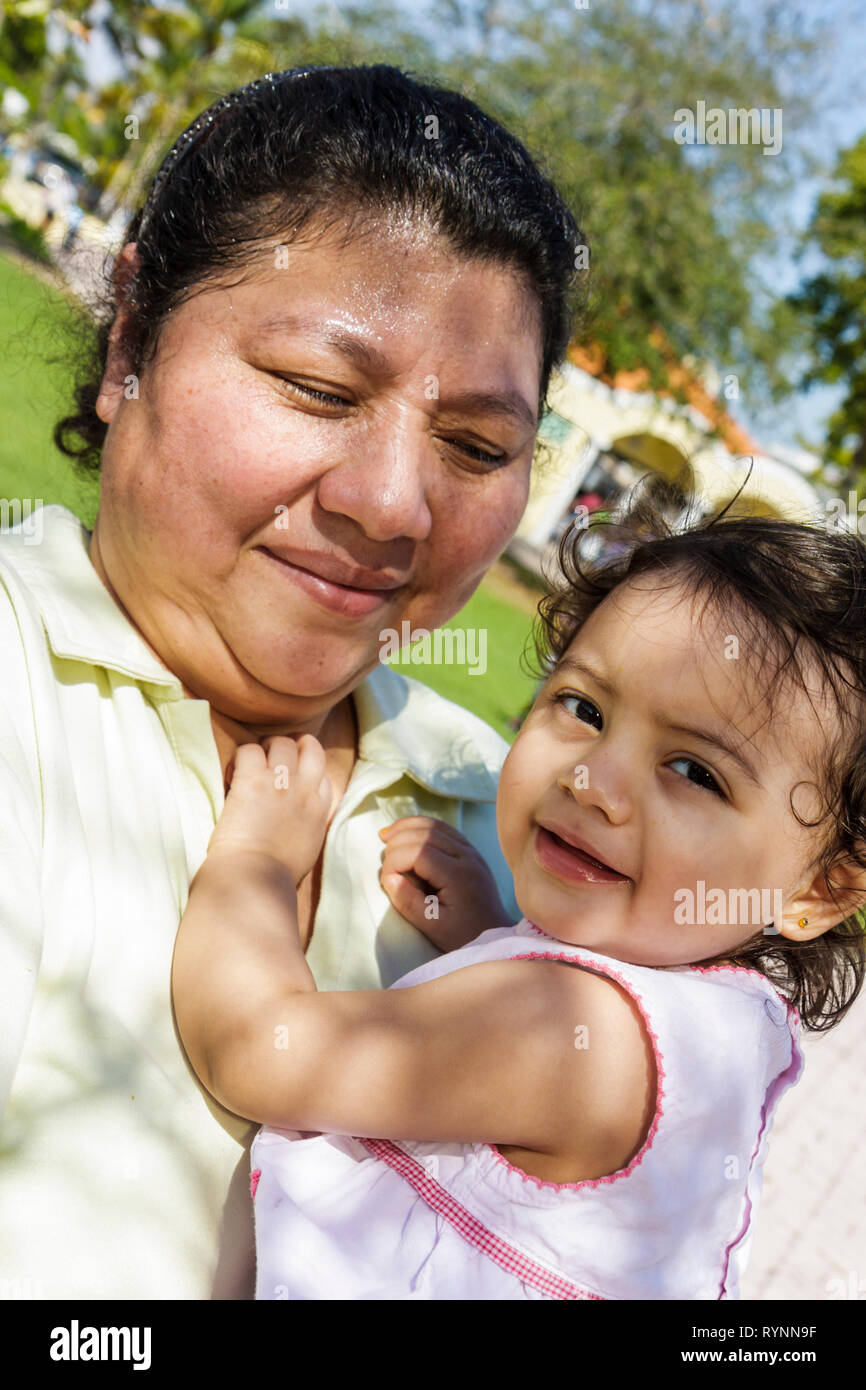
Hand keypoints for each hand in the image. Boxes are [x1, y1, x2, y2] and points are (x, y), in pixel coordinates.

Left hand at [207, 734, 331, 884]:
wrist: (254, 880)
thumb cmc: (274, 875)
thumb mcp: (307, 847)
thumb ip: (307, 824)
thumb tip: (294, 819)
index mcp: (320, 808)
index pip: (323, 772)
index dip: (306, 768)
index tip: (291, 777)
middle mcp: (305, 789)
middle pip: (308, 746)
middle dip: (290, 746)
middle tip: (270, 758)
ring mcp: (280, 781)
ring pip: (280, 742)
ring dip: (263, 748)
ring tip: (249, 764)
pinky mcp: (252, 780)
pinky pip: (248, 750)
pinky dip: (238, 759)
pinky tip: (232, 776)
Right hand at [378, 816, 513, 951]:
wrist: (494, 934)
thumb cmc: (463, 935)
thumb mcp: (433, 926)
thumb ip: (408, 902)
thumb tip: (388, 878)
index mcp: (459, 876)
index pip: (419, 852)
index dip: (395, 860)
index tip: (385, 879)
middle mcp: (467, 857)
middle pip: (425, 833)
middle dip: (398, 842)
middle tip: (383, 858)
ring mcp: (471, 851)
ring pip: (434, 826)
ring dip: (407, 827)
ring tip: (386, 836)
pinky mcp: (470, 850)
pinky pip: (443, 829)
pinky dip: (421, 826)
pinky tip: (406, 833)